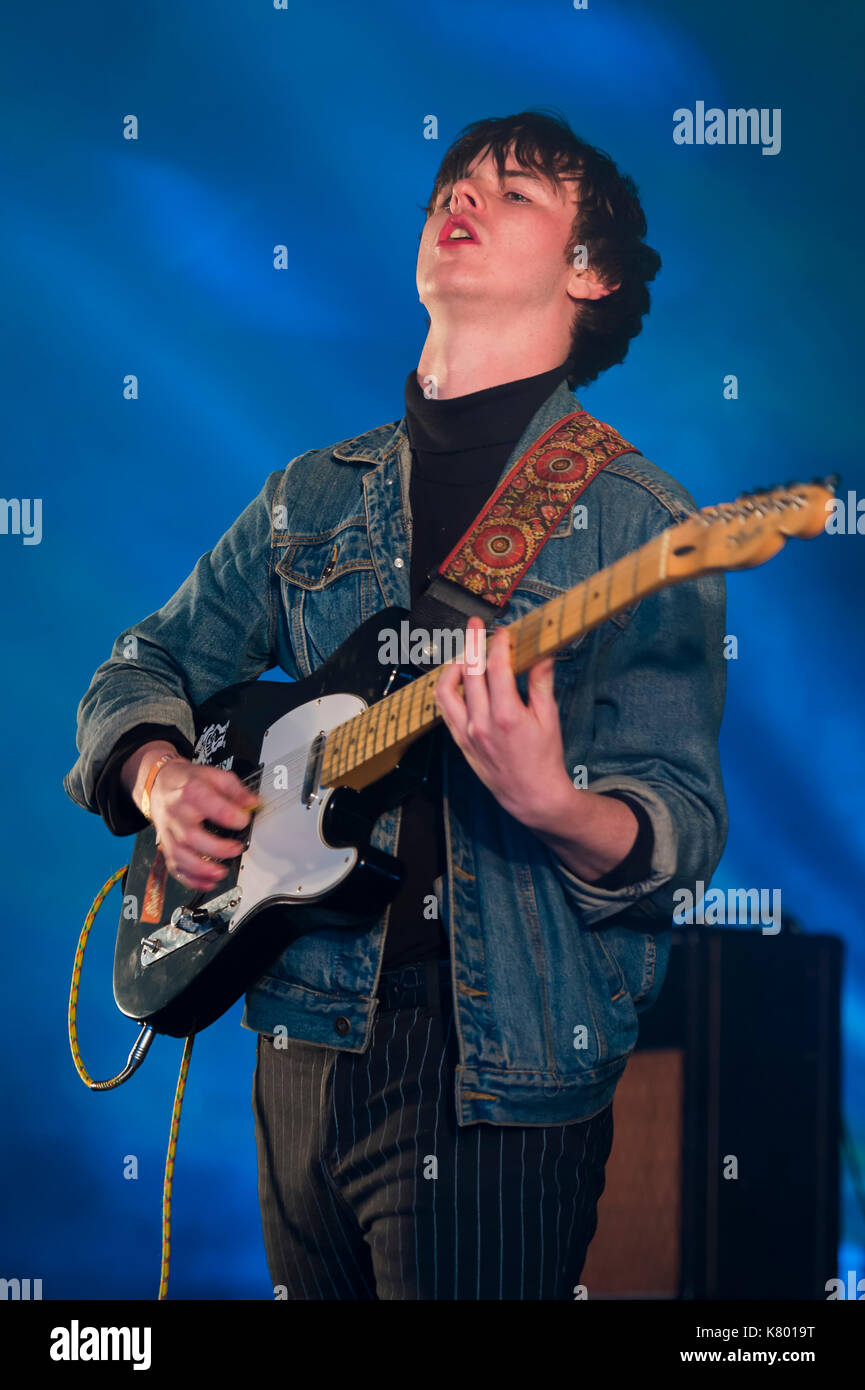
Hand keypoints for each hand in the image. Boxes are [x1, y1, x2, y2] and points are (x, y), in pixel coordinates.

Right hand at [124, 743, 258, 891]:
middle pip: (191, 836)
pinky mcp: (167, 845)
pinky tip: (207, 883)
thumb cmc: (188, 781)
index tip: (244, 820)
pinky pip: (174, 867)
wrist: (160, 784)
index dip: (232, 816)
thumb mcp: (214, 775)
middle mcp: (177, 813)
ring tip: (220, 873)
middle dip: (216, 848)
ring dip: (201, 869)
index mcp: (191, 792)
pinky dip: (190, 879)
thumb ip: (235, 789)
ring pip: (179, 856)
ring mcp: (170, 832)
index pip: (210, 805)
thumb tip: (252, 803)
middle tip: (236, 849)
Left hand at [433, 616, 572, 827]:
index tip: (502, 631)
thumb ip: (541, 683)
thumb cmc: (544, 758)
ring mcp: (467, 733)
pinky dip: (448, 690)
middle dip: (471, 642)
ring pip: (446, 690)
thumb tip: (542, 654)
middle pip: (469, 672)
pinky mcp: (460, 742)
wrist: (531, 795)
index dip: (498, 644)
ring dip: (453, 667)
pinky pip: (445, 709)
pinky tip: (460, 681)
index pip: (496, 668)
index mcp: (507, 715)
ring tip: (464, 655)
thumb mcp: (549, 718)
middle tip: (476, 624)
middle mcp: (482, 723)